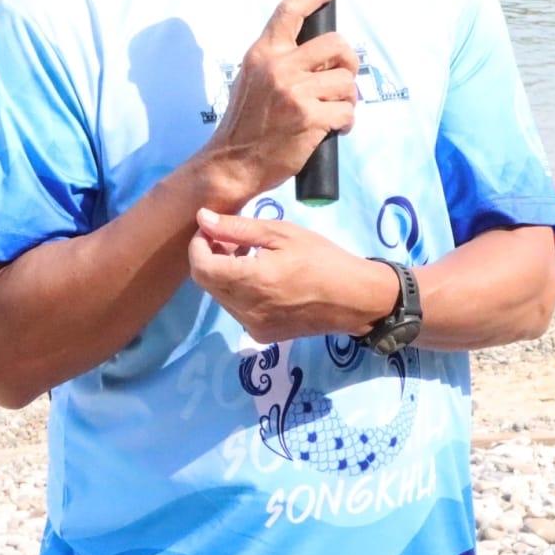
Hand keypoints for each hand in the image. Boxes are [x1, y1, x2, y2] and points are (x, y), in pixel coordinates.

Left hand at [187, 208, 395, 345]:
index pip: (201, 266)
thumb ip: (237, 228)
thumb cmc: (322, 259)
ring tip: (249, 256)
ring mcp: (253, 327)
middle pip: (206, 282)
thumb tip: (202, 218)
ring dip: (224, 274)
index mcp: (251, 281)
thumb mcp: (282, 233)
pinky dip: (238, 291)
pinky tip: (260, 278)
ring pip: (219, 296)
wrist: (355, 299)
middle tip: (232, 240)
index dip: (199, 245)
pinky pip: (236, 310)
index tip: (212, 230)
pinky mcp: (262, 336)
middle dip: (211, 257)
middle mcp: (246, 309)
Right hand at [193, 0, 356, 209]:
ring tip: (334, 112)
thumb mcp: (252, 80)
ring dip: (347, 99)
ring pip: (346, 82)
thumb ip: (278, 62)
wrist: (232, 164)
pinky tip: (334, 129)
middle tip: (343, 78)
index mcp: (262, 54)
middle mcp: (278, 67)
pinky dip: (346, 122)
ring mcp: (294, 92)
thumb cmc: (244, 125)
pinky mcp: (309, 118)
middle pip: (335, 44)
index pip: (291, 11)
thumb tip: (319, 55)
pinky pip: (347, 112)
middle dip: (349, 62)